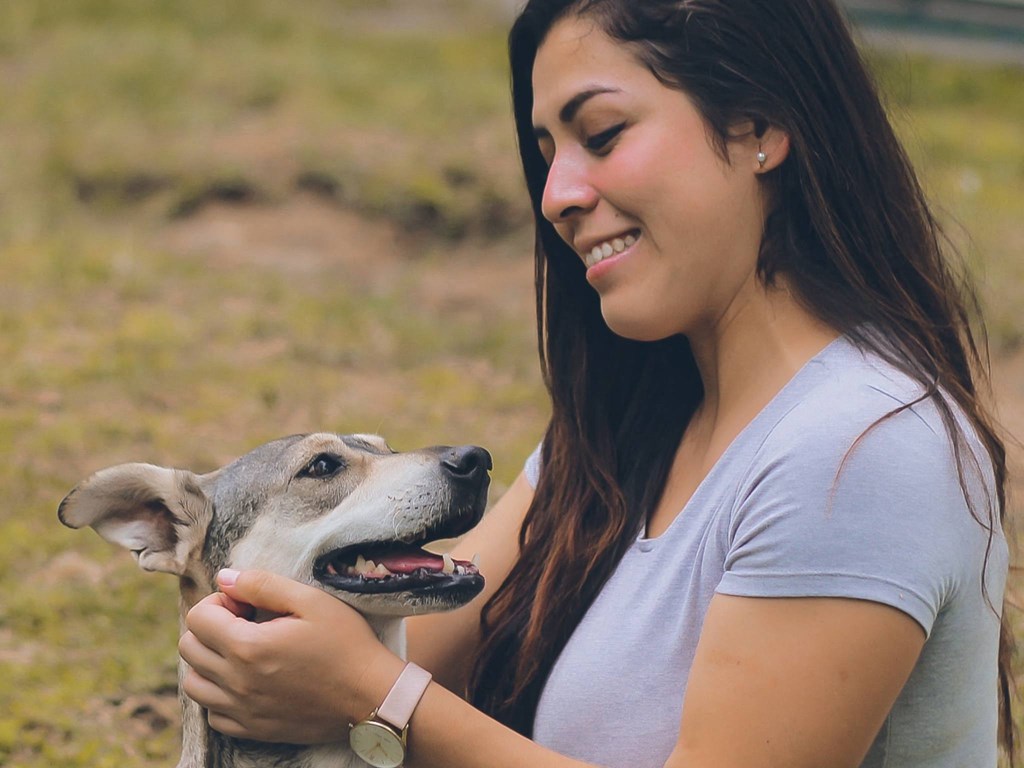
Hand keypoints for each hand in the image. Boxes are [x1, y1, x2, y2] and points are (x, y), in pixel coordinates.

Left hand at [179, 569, 399, 742]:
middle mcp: (237, 683)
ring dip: (209, 662)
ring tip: (241, 651)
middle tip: (245, 622)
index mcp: (248, 647)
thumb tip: (224, 578)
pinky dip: (220, 695)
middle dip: (210, 627)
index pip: (198, 618)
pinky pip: (213, 714)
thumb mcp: (311, 600)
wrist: (371, 695)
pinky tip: (246, 681)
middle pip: (189, 649)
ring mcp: (243, 710)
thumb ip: (262, 584)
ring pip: (194, 685)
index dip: (219, 601)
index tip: (247, 603)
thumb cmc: (346, 642)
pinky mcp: (253, 730)